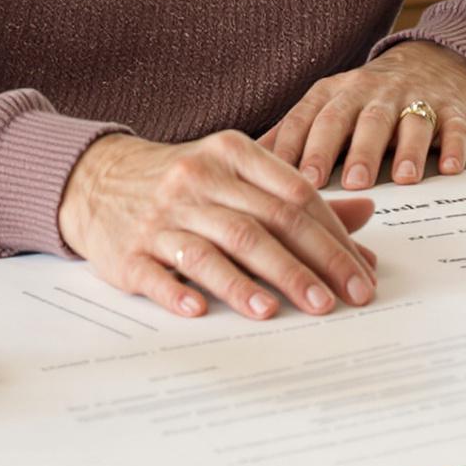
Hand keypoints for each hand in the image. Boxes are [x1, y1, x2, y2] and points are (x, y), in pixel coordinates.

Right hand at [57, 130, 378, 322]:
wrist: (98, 178)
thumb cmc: (185, 182)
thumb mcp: (239, 172)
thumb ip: (297, 196)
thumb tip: (367, 215)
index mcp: (233, 154)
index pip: (296, 195)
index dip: (334, 237)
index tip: (363, 274)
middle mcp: (198, 180)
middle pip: (264, 224)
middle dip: (308, 265)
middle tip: (341, 300)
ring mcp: (162, 216)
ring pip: (216, 247)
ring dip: (250, 282)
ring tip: (281, 311)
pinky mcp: (128, 251)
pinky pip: (157, 273)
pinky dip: (178, 292)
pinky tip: (200, 311)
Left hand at [259, 41, 465, 189]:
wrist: (434, 60)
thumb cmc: (368, 97)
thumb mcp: (329, 105)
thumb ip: (292, 134)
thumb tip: (239, 164)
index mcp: (337, 93)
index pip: (313, 118)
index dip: (303, 147)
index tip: (292, 181)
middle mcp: (373, 92)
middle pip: (358, 118)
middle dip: (353, 150)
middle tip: (348, 183)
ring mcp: (415, 97)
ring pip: (407, 120)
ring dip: (405, 148)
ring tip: (402, 179)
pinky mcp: (452, 107)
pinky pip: (455, 124)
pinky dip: (455, 144)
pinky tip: (451, 166)